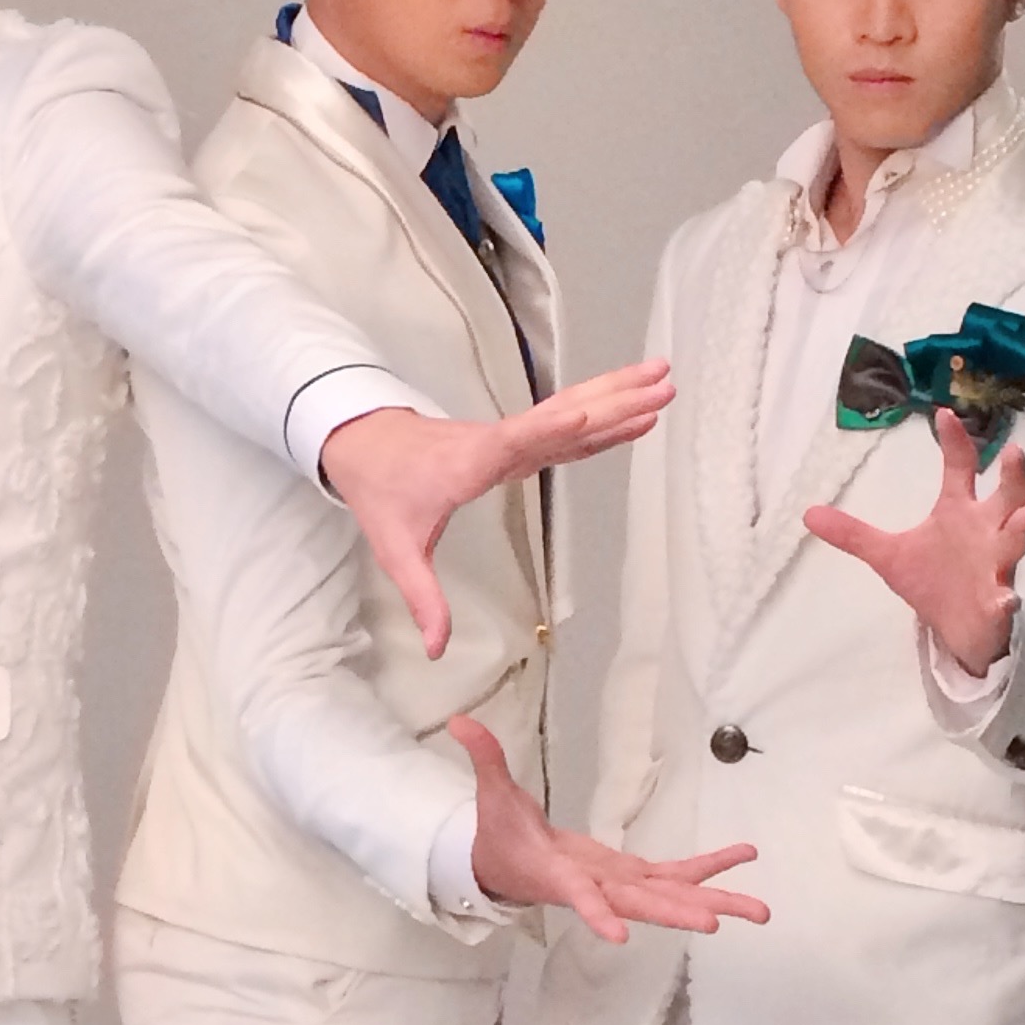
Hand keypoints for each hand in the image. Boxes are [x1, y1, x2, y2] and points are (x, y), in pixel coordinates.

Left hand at [324, 361, 671, 657]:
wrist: (362, 443)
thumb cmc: (382, 490)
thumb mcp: (396, 549)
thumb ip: (423, 599)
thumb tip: (436, 647)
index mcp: (471, 463)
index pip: (516, 442)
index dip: (549, 430)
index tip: (584, 417)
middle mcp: (498, 443)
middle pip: (562, 417)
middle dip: (612, 403)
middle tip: (659, 386)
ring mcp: (510, 436)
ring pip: (572, 409)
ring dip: (617, 394)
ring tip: (663, 378)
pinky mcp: (516, 437)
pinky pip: (566, 421)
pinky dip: (601, 411)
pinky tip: (634, 410)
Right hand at [451, 717, 767, 945]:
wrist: (507, 868)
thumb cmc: (499, 837)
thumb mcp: (492, 797)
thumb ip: (485, 760)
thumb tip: (460, 721)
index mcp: (559, 876)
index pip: (578, 897)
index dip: (596, 914)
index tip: (618, 935)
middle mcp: (597, 888)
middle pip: (642, 905)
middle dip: (680, 912)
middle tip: (719, 921)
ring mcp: (619, 885)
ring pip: (671, 897)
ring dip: (715, 900)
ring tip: (761, 910)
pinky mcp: (632, 876)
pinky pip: (677, 874)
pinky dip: (710, 868)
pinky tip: (744, 856)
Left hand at [803, 412, 1024, 675]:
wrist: (955, 629)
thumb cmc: (932, 581)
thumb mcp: (887, 555)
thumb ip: (853, 534)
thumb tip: (807, 514)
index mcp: (959, 511)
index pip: (961, 467)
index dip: (956, 441)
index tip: (945, 414)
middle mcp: (986, 530)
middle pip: (1009, 495)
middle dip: (1013, 476)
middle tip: (1013, 451)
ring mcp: (996, 564)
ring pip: (1015, 542)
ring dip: (1018, 531)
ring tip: (1024, 518)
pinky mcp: (998, 602)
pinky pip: (1006, 600)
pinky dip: (1006, 600)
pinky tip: (1006, 600)